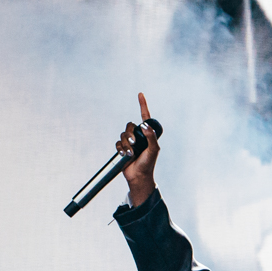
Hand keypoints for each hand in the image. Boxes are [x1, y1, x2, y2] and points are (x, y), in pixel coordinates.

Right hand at [116, 92, 160, 206]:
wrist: (138, 177)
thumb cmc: (148, 164)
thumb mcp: (154, 150)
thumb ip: (152, 137)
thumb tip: (144, 125)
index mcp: (148, 134)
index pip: (145, 117)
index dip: (143, 105)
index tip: (140, 94)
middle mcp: (139, 136)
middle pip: (130, 126)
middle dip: (130, 134)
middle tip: (134, 143)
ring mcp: (130, 142)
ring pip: (123, 135)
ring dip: (126, 143)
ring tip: (130, 153)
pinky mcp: (122, 149)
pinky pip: (117, 143)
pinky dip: (120, 148)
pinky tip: (124, 155)